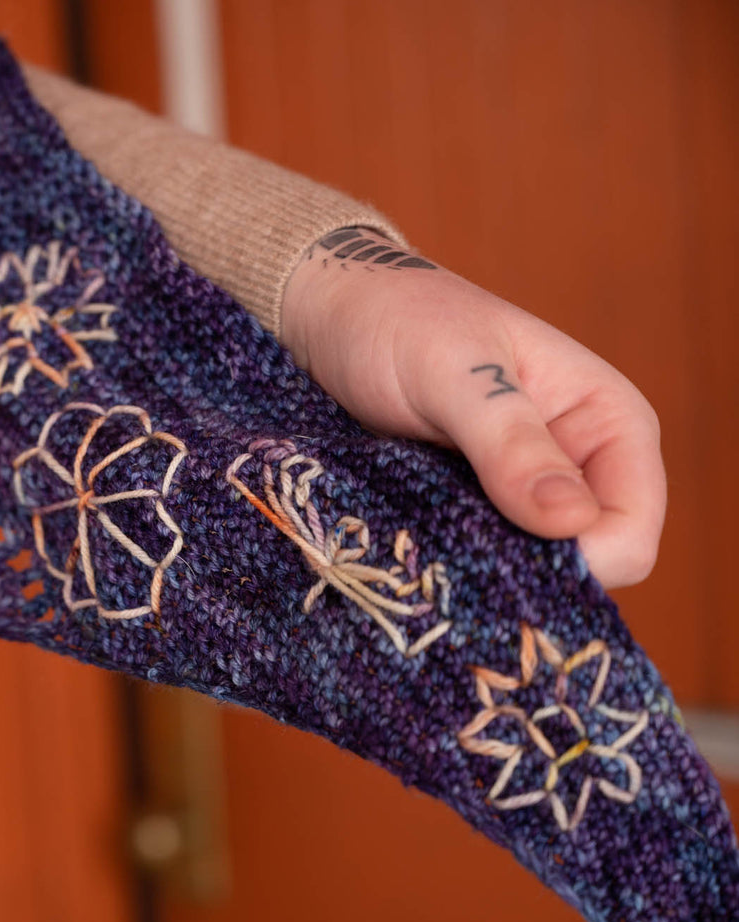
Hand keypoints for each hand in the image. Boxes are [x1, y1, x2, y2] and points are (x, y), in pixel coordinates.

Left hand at [280, 228, 664, 588]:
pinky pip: (474, 561)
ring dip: (476, 569)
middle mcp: (577, 466)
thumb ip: (510, 442)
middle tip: (447, 547)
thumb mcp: (453, 372)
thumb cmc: (399, 321)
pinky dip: (445, 561)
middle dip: (523, 571)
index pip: (629, 530)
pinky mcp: (468, 510)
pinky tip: (407, 544)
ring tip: (421, 541)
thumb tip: (573, 522)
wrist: (332, 311)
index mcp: (608, 422)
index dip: (581, 558)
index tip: (501, 550)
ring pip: (523, 572)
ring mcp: (520, 493)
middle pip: (582, 565)